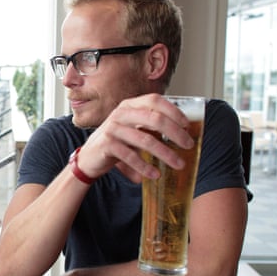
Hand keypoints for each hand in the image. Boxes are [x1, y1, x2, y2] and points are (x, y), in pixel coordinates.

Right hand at [79, 93, 194, 182]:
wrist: (88, 157)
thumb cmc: (116, 143)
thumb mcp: (133, 130)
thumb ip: (151, 129)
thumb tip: (183, 137)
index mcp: (130, 106)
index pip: (155, 100)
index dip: (174, 111)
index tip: (188, 125)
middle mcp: (121, 113)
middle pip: (155, 119)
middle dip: (175, 133)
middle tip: (188, 146)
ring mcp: (113, 128)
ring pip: (145, 139)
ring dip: (165, 154)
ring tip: (178, 164)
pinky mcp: (106, 144)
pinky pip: (130, 156)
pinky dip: (145, 167)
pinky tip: (155, 175)